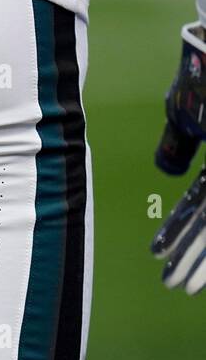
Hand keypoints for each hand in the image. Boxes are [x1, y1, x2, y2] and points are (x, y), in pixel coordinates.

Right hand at [151, 23, 205, 291]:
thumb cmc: (205, 72)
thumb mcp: (184, 113)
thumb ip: (177, 143)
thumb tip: (166, 172)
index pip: (198, 203)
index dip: (179, 232)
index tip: (158, 255)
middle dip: (192, 256)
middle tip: (176, 286)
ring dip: (199, 261)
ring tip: (181, 286)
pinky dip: (201, 246)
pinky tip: (193, 270)